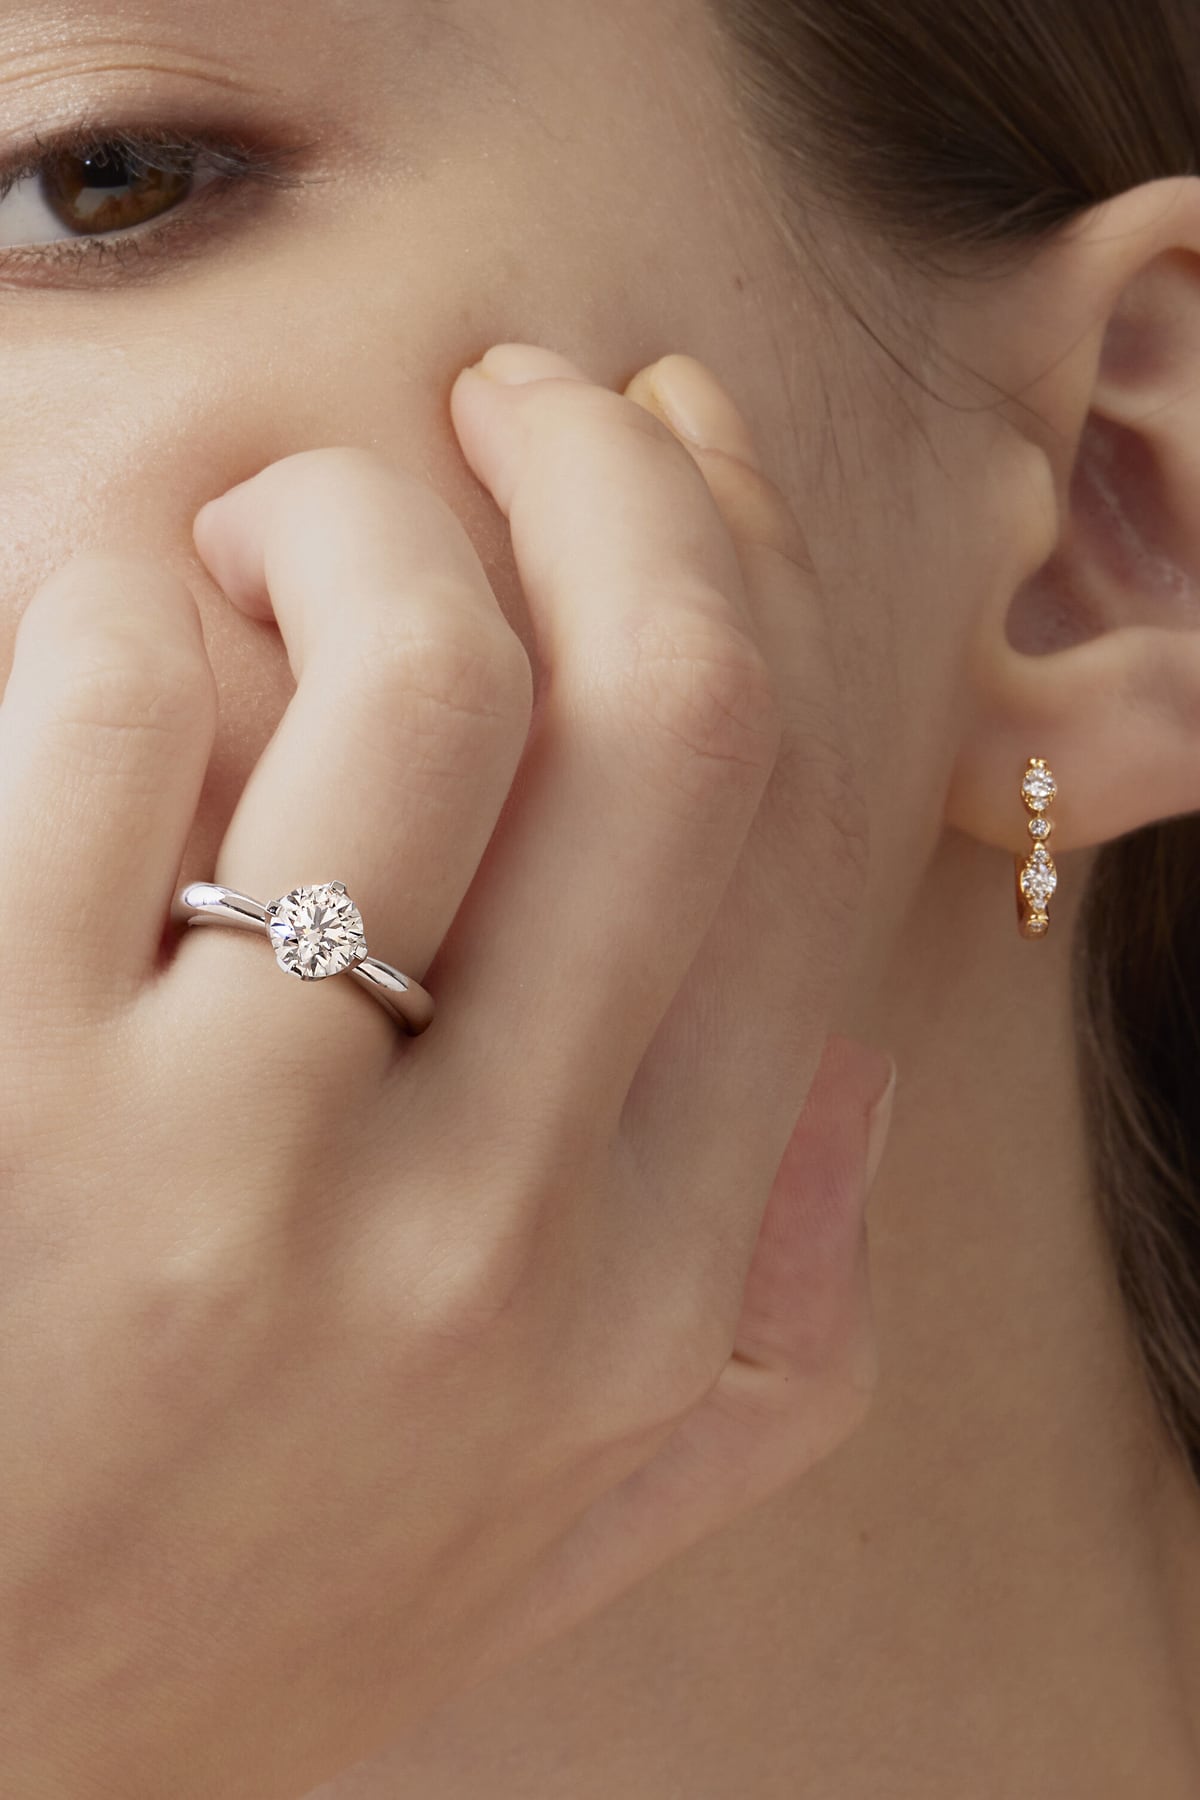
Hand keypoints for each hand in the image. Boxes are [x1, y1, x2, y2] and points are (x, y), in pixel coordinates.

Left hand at [0, 342, 894, 1798]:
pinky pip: (118, 696)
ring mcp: (237, 1158)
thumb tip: (855, 1076)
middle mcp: (489, 1228)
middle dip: (608, 466)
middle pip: (666, 699)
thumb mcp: (546, 1534)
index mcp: (642, 1296)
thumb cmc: (211, 1609)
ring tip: (266, 534)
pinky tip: (111, 651)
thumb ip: (764, 1345)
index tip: (672, 456)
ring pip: (412, 660)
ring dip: (351, 514)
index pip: (781, 836)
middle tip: (513, 398)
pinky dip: (125, 602)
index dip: (743, 577)